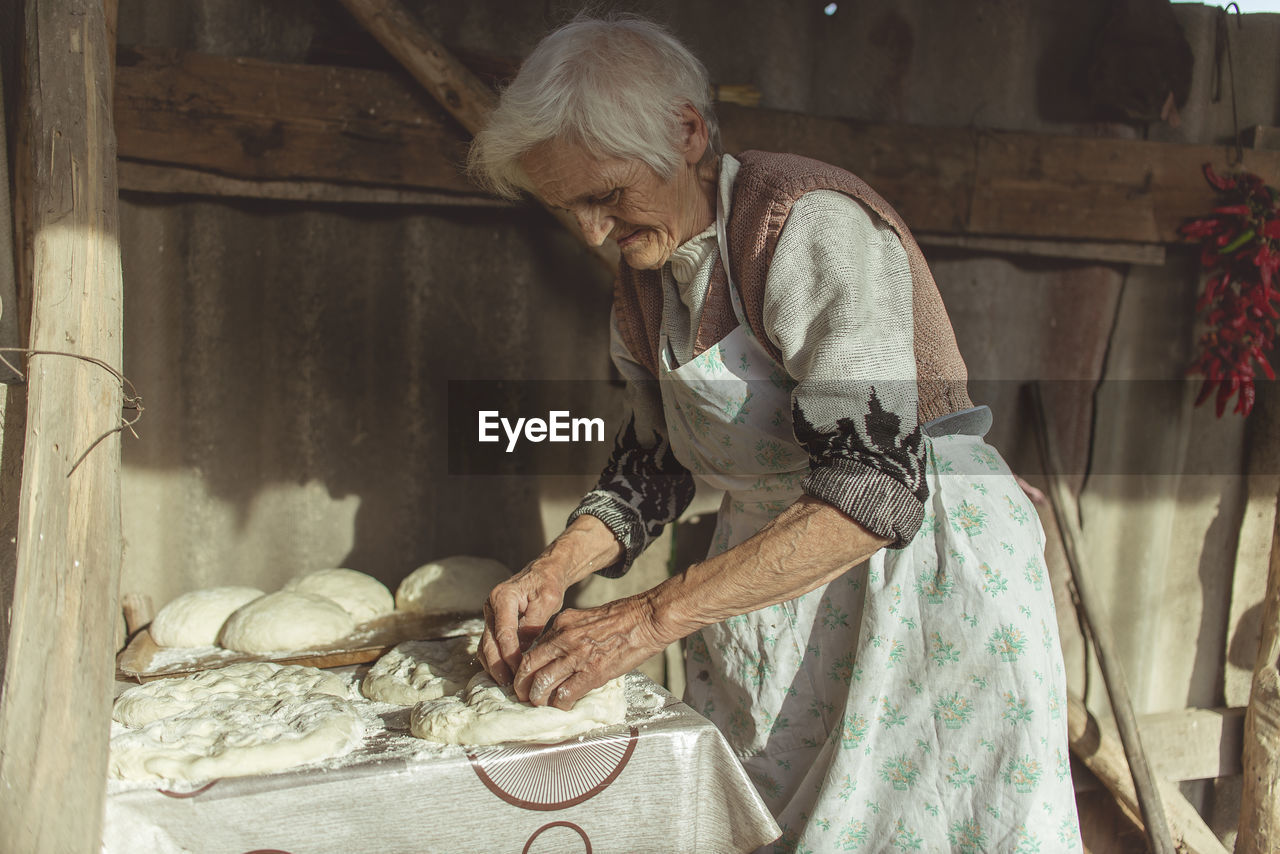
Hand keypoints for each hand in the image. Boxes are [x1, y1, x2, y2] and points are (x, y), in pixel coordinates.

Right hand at [479, 561, 568, 685]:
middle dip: (498, 665)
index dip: (510, 654)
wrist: (543, 573)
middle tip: (510, 684)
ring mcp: (489, 614)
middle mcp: (491, 605)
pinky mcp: (492, 622)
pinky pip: (489, 644)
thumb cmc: (547, 584)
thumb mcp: (548, 600)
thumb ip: (534, 623)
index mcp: (503, 597)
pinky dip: (494, 659)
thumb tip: (523, 649)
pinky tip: (504, 673)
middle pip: (489, 642)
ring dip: (494, 665)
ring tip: (507, 682)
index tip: (520, 671)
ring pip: (485, 645)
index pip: (504, 632)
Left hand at [512, 594, 671, 709]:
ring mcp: (577, 656)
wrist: (647, 618)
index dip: (526, 667)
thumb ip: (569, 633)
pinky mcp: (593, 672)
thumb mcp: (586, 618)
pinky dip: (560, 703)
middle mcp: (564, 638)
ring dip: (537, 698)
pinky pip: (566, 693)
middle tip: (523, 695)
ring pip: (542, 682)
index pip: (533, 648)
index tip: (526, 677)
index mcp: (561, 624)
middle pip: (529, 666)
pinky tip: (563, 706)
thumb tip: (560, 654)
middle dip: (522, 685)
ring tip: (540, 704)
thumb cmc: (623, 617)